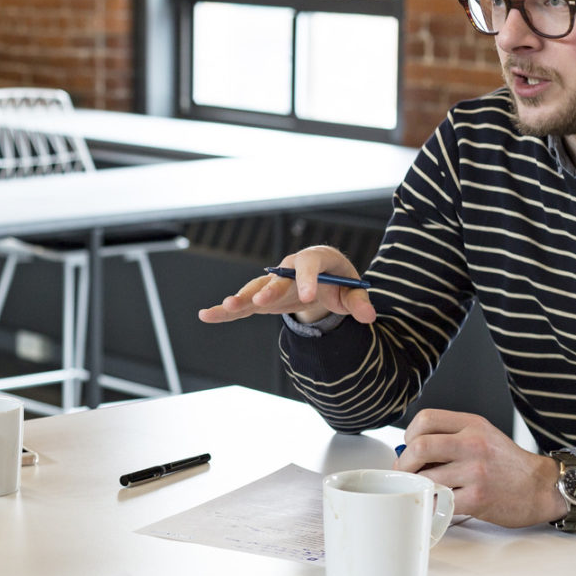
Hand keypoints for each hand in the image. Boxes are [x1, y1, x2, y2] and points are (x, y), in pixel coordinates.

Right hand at [196, 245, 375, 325]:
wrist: (321, 281)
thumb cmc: (337, 281)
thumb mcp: (353, 290)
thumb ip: (359, 302)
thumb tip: (369, 316)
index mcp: (315, 259)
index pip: (310, 264)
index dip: (308, 279)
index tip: (307, 298)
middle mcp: (289, 268)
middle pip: (277, 278)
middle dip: (269, 289)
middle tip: (263, 301)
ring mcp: (272, 284)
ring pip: (254, 290)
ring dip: (241, 298)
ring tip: (227, 306)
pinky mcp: (260, 299)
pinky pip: (243, 304)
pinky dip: (225, 311)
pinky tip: (206, 315)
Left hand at [397, 409, 565, 527]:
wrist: (541, 487)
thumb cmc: (507, 464)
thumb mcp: (482, 436)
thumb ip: (449, 436)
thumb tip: (409, 450)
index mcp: (472, 425)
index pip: (425, 419)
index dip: (409, 435)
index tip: (410, 447)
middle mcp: (474, 445)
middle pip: (419, 447)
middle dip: (404, 463)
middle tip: (404, 471)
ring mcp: (476, 472)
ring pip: (427, 477)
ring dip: (419, 485)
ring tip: (425, 487)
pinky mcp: (478, 498)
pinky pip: (440, 500)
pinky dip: (433, 502)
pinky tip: (437, 501)